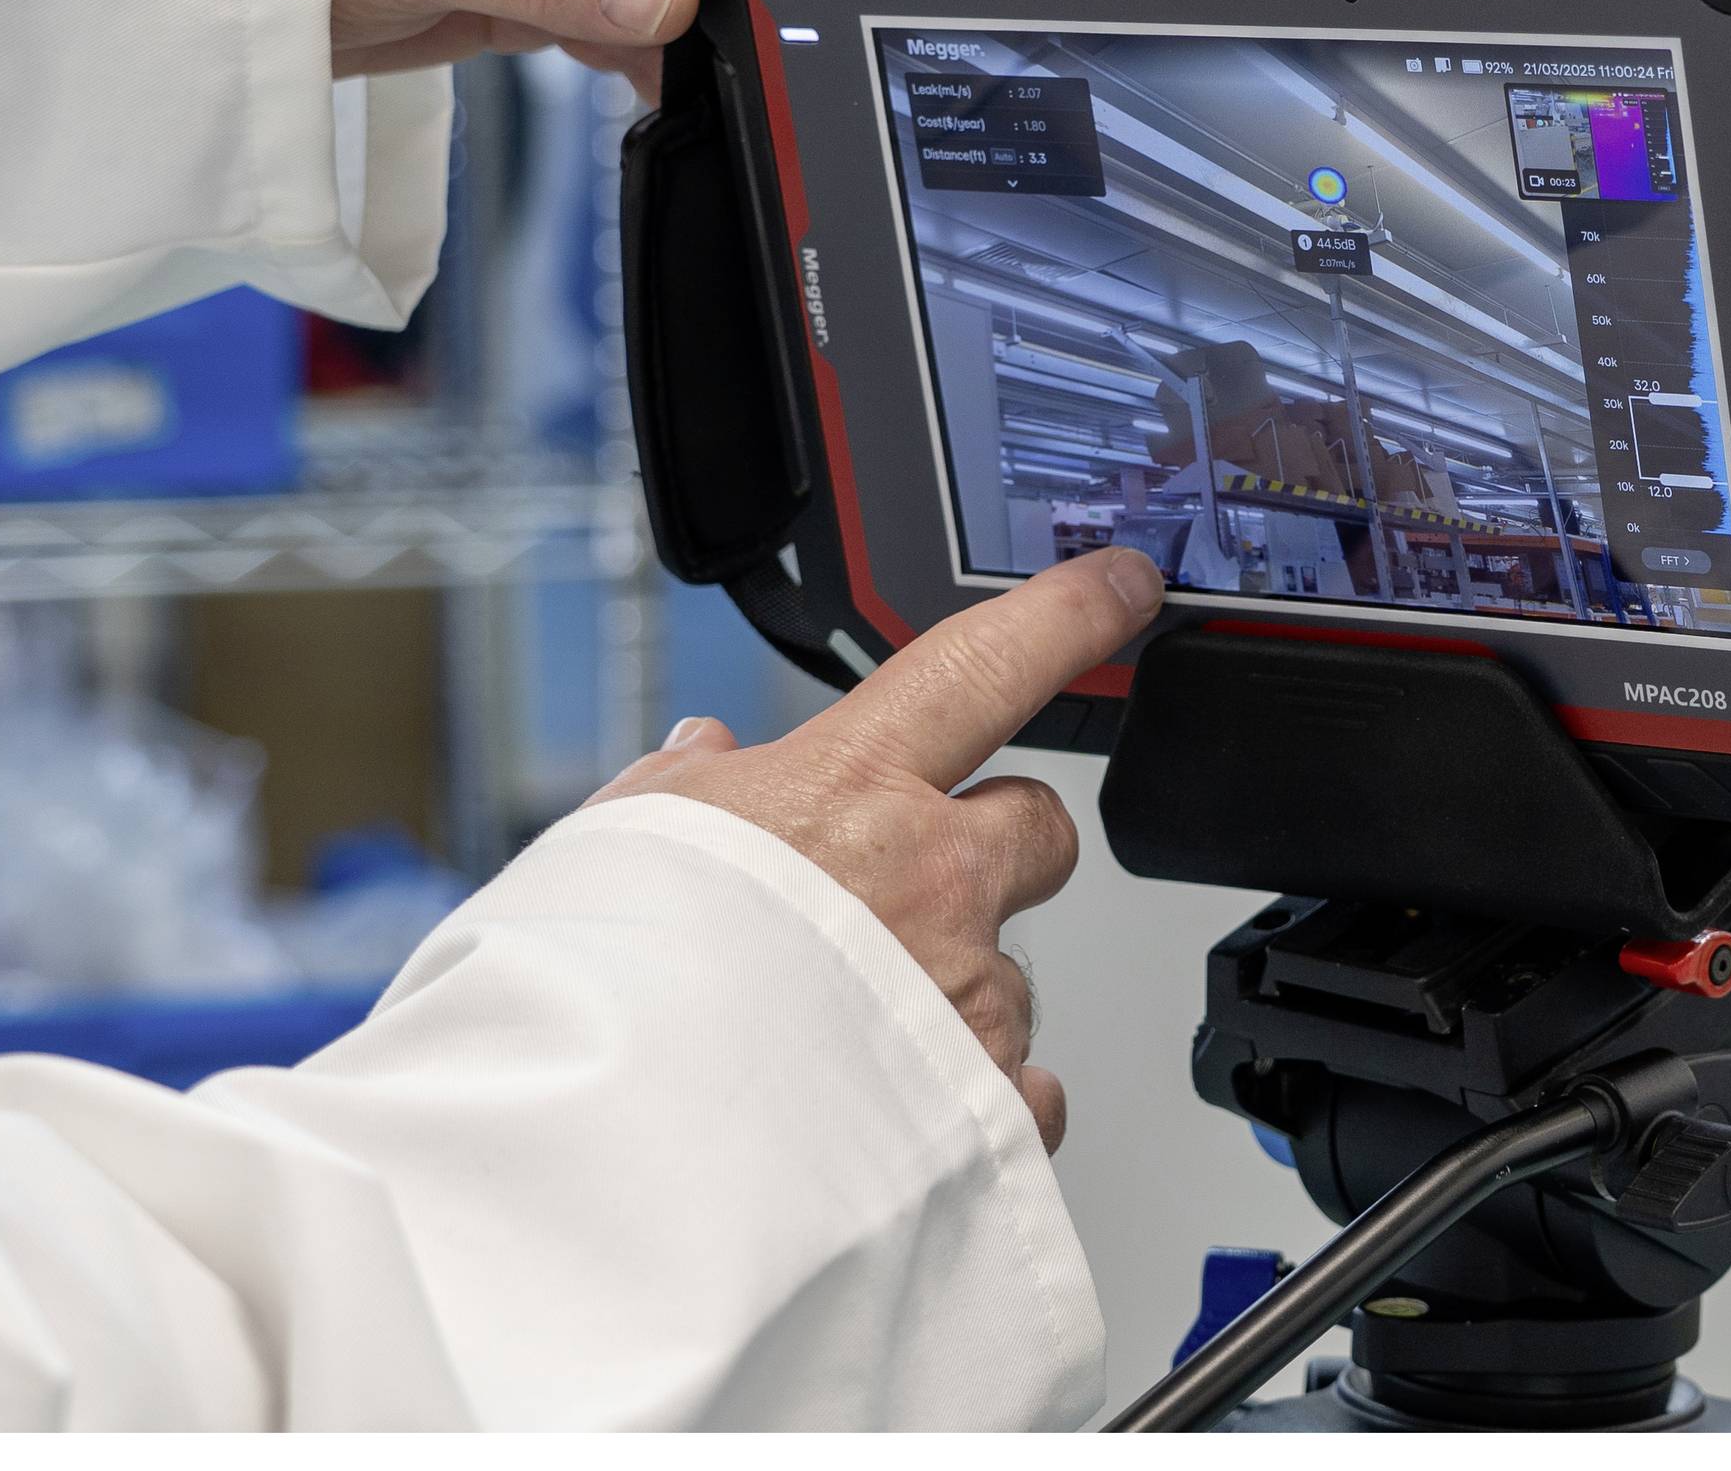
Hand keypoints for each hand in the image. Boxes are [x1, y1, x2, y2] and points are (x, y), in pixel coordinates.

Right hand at [582, 548, 1165, 1151]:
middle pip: (1042, 826)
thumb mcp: (624, 842)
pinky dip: (975, 1104)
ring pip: (1011, 973)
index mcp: (849, 788)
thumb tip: (707, 750)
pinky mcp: (984, 1102)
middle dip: (1005, 844)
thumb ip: (684, 786)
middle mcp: (935, 878)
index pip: (989, 661)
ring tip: (848, 1041)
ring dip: (956, 994)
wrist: (617, 1144)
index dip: (1070, 613)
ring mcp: (968, 993)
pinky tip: (899, 1120)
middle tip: (924, 882)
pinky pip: (1021, 1094)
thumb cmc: (611, 992)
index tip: (1119, 587)